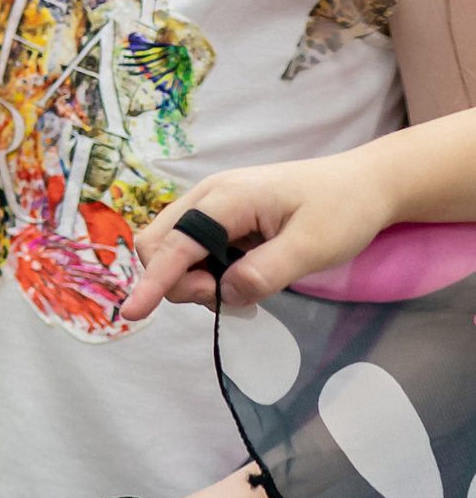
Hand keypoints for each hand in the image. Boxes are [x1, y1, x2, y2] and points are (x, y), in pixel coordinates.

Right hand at [119, 150, 393, 321]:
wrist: (364, 184)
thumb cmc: (343, 209)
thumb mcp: (315, 246)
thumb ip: (267, 272)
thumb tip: (224, 294)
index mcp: (227, 198)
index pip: (175, 245)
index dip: (153, 281)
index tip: (133, 313)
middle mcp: (207, 197)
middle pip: (157, 244)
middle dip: (174, 280)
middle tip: (221, 296)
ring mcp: (211, 205)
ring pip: (170, 248)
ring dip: (190, 278)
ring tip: (239, 288)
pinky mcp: (220, 217)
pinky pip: (190, 249)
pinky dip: (202, 271)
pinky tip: (238, 277)